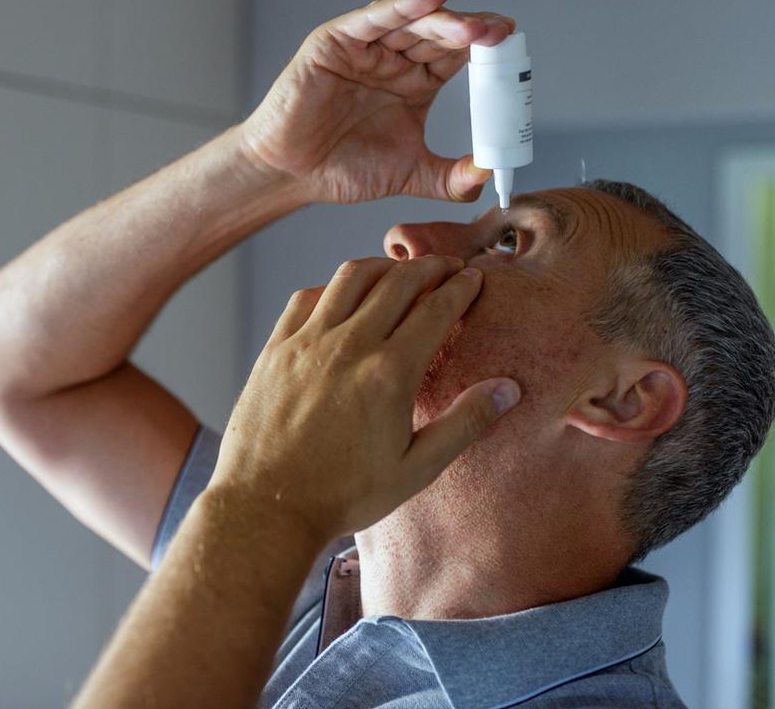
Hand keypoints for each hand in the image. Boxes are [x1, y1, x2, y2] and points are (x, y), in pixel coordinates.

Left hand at [209, 255, 520, 543]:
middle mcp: (349, 345)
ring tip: (399, 271)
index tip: (474, 278)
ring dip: (382, 267)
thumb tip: (507, 389)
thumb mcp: (416, 469)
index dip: (461, 288)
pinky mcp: (276, 349)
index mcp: (389, 372)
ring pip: (350, 277)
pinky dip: (332, 286)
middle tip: (446, 266)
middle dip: (429, 267)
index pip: (436, 309)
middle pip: (398, 282)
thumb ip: (465, 424)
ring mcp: (307, 342)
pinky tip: (342, 295)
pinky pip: (306, 297)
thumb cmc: (342, 495)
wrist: (267, 506)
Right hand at [238, 0, 515, 204]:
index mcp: (416, 83)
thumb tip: (489, 174)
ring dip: (447, 21)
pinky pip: (375, 17)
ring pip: (413, 23)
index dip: (485, 50)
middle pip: (441, 34)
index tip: (513, 51)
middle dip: (473, 32)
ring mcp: (367, 48)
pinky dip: (405, 4)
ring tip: (475, 29)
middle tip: (501, 34)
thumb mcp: (410, 174)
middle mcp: (394, 59)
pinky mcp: (337, 41)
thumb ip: (450, 177)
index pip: (458, 56)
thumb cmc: (342, 169)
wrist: (292, 175)